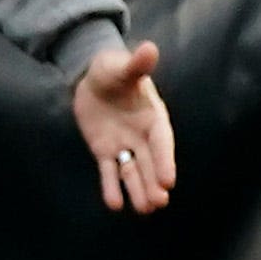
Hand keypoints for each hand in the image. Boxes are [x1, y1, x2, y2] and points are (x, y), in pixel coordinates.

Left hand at [69, 38, 176, 211]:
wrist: (92, 77)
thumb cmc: (113, 69)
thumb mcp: (122, 65)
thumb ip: (136, 64)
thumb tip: (149, 49)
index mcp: (152, 117)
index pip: (161, 141)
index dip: (165, 160)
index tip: (168, 181)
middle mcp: (141, 136)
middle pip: (150, 163)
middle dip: (153, 183)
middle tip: (158, 202)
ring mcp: (124, 146)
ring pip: (133, 172)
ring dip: (138, 190)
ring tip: (143, 210)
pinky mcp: (105, 152)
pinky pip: (109, 172)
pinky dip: (111, 187)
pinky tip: (114, 204)